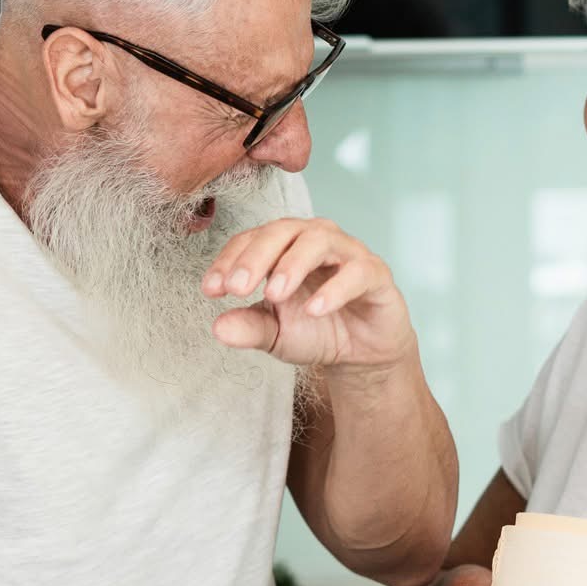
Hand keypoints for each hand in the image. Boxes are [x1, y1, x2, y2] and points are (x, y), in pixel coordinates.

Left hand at [201, 218, 414, 372]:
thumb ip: (249, 328)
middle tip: (237, 288)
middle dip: (256, 257)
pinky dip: (334, 289)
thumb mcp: (275, 335)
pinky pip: (356, 272)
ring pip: (319, 240)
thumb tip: (218, 327)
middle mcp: (315, 240)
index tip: (211, 288)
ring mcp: (348, 253)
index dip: (229, 260)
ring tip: (274, 295)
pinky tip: (314, 309)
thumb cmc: (317, 331)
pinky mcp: (375, 273)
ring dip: (292, 265)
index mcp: (284, 247)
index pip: (252, 239)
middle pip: (283, 231)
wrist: (361, 354)